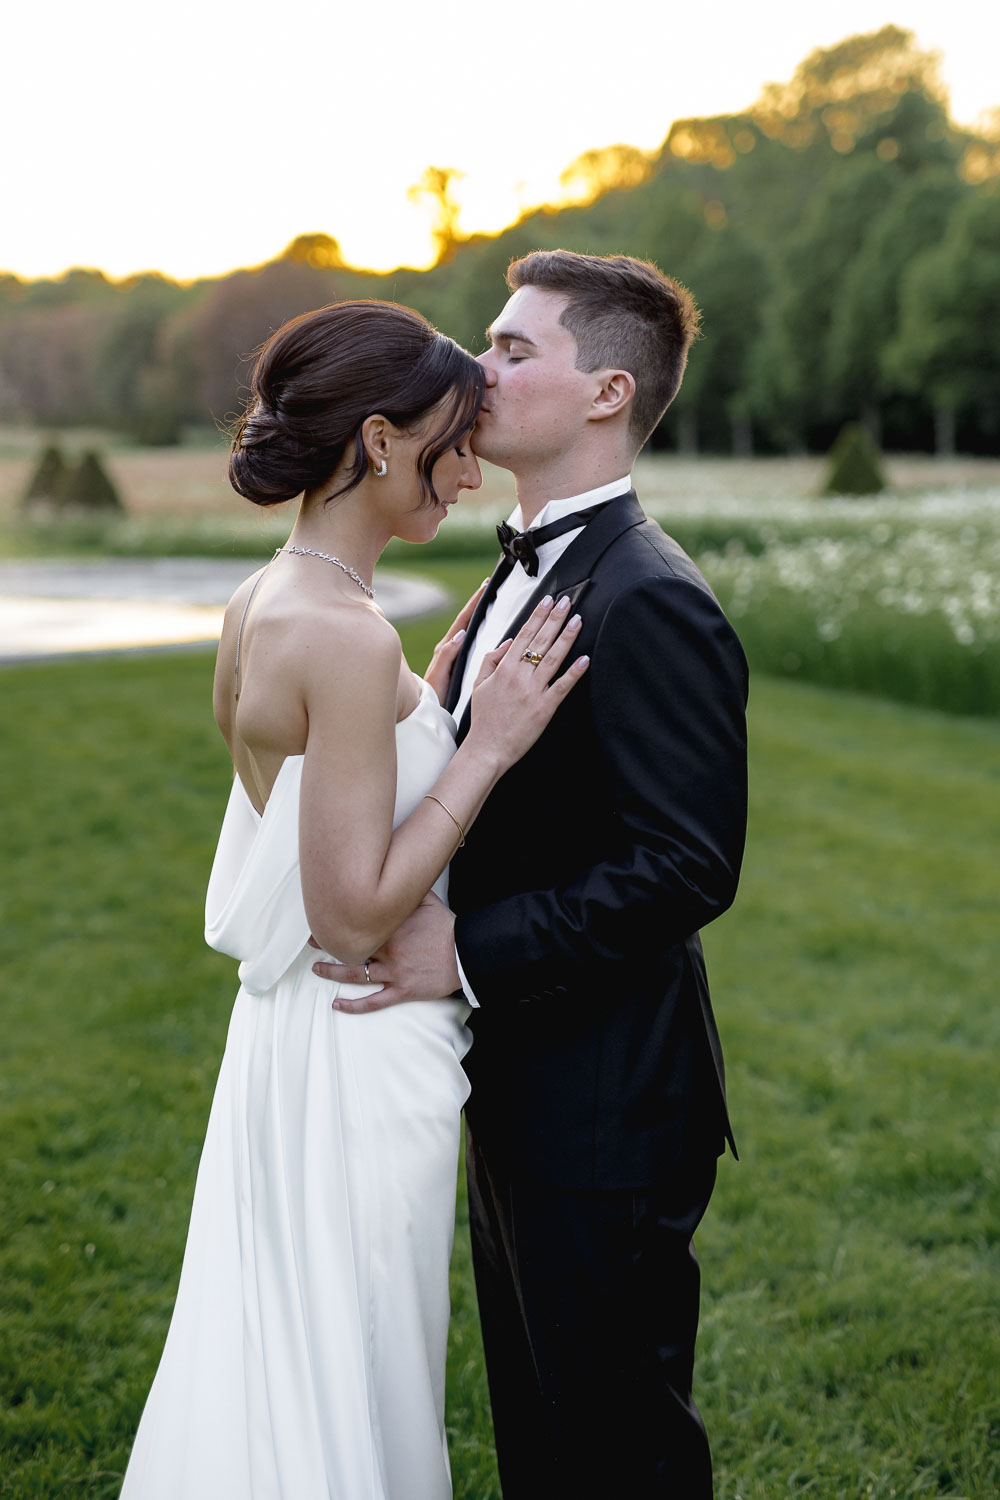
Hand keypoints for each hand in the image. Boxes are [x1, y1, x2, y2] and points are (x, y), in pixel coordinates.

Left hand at [310, 892, 461, 1013]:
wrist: (467, 954)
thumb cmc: (447, 928)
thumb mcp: (428, 902)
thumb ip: (408, 890)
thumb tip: (395, 870)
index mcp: (391, 928)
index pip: (357, 922)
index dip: (337, 920)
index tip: (321, 917)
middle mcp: (388, 950)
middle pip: (350, 947)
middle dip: (327, 944)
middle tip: (310, 942)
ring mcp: (394, 973)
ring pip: (355, 975)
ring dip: (332, 973)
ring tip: (316, 969)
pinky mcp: (402, 991)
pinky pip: (374, 1002)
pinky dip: (354, 1006)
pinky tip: (337, 1005)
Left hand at [423, 579, 488, 701]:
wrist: (423, 714)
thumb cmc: (431, 698)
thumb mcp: (439, 676)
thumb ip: (448, 655)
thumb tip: (461, 634)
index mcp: (446, 649)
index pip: (463, 620)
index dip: (475, 602)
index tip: (486, 586)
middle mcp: (449, 650)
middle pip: (466, 621)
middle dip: (478, 604)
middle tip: (490, 587)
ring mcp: (452, 657)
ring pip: (468, 630)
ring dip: (479, 616)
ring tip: (492, 603)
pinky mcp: (456, 665)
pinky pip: (470, 643)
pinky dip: (478, 632)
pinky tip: (487, 632)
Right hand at [465, 595, 588, 769]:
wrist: (487, 748)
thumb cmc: (484, 719)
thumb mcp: (478, 684)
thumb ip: (491, 660)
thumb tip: (509, 642)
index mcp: (503, 668)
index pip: (524, 634)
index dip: (538, 616)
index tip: (548, 601)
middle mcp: (519, 676)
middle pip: (541, 640)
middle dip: (556, 618)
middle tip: (568, 601)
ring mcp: (533, 691)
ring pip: (554, 658)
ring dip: (567, 637)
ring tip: (578, 620)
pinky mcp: (545, 708)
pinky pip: (563, 686)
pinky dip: (574, 672)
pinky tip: (585, 659)